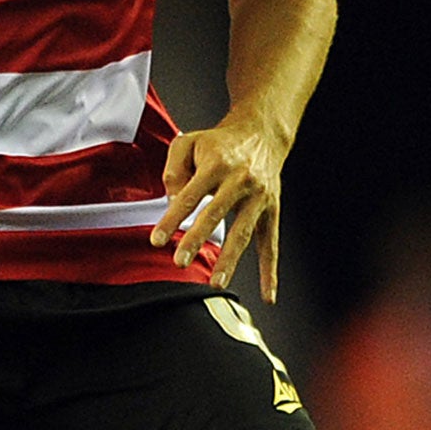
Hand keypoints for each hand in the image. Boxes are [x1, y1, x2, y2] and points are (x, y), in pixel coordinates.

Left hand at [150, 114, 284, 301]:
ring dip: (230, 259)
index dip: (172, 218)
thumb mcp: (188, 142)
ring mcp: (259, 197)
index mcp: (216, 164)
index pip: (190, 195)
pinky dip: (271, 271)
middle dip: (197, 239)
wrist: (261, 134)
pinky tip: (268, 296)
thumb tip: (172, 202)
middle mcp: (240, 180)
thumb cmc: (218, 143)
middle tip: (180, 262)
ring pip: (243, 232)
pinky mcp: (273, 210)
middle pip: (215, 214)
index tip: (157, 240)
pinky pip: (271, 244)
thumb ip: (174, 169)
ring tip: (215, 283)